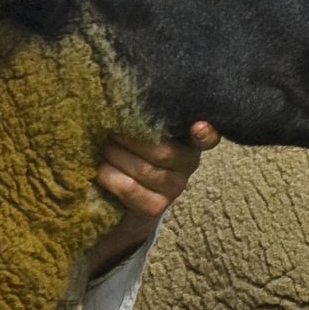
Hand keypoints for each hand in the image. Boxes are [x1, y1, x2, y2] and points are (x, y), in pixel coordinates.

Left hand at [87, 122, 216, 270]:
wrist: (123, 200)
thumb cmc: (133, 153)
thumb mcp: (143, 134)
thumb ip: (146, 120)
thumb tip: (128, 102)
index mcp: (190, 140)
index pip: (207, 138)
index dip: (205, 133)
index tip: (197, 127)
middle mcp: (189, 164)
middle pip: (162, 151)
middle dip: (128, 139)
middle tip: (110, 131)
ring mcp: (175, 188)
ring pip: (142, 169)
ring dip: (115, 155)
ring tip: (103, 147)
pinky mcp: (156, 207)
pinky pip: (128, 188)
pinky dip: (108, 175)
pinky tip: (101, 169)